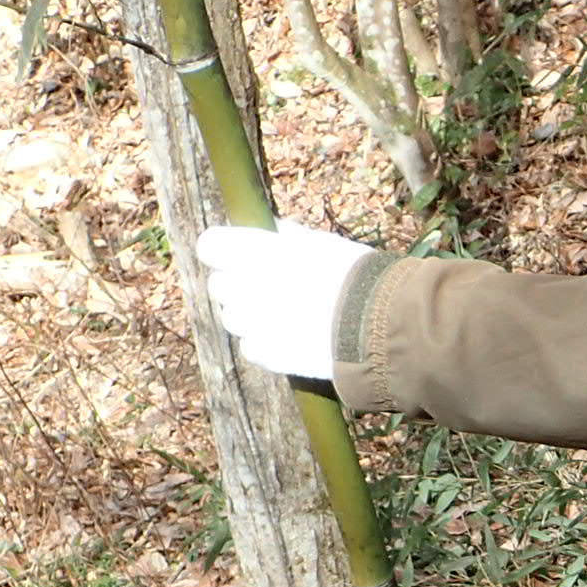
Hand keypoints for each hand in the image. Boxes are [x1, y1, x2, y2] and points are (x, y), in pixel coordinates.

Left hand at [195, 222, 372, 381]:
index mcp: (258, 252)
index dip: (222, 252)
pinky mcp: (266, 355)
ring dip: (250, 317)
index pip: (209, 246)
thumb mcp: (325, 245)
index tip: (235, 257)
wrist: (377, 327)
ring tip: (284, 317)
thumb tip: (274, 230)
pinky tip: (292, 339)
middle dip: (238, 287)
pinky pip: (251, 347)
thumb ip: (290, 237)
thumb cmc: (355, 278)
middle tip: (269, 290)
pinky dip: (265, 344)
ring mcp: (254, 324)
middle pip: (218, 286)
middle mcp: (247, 287)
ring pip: (232, 319)